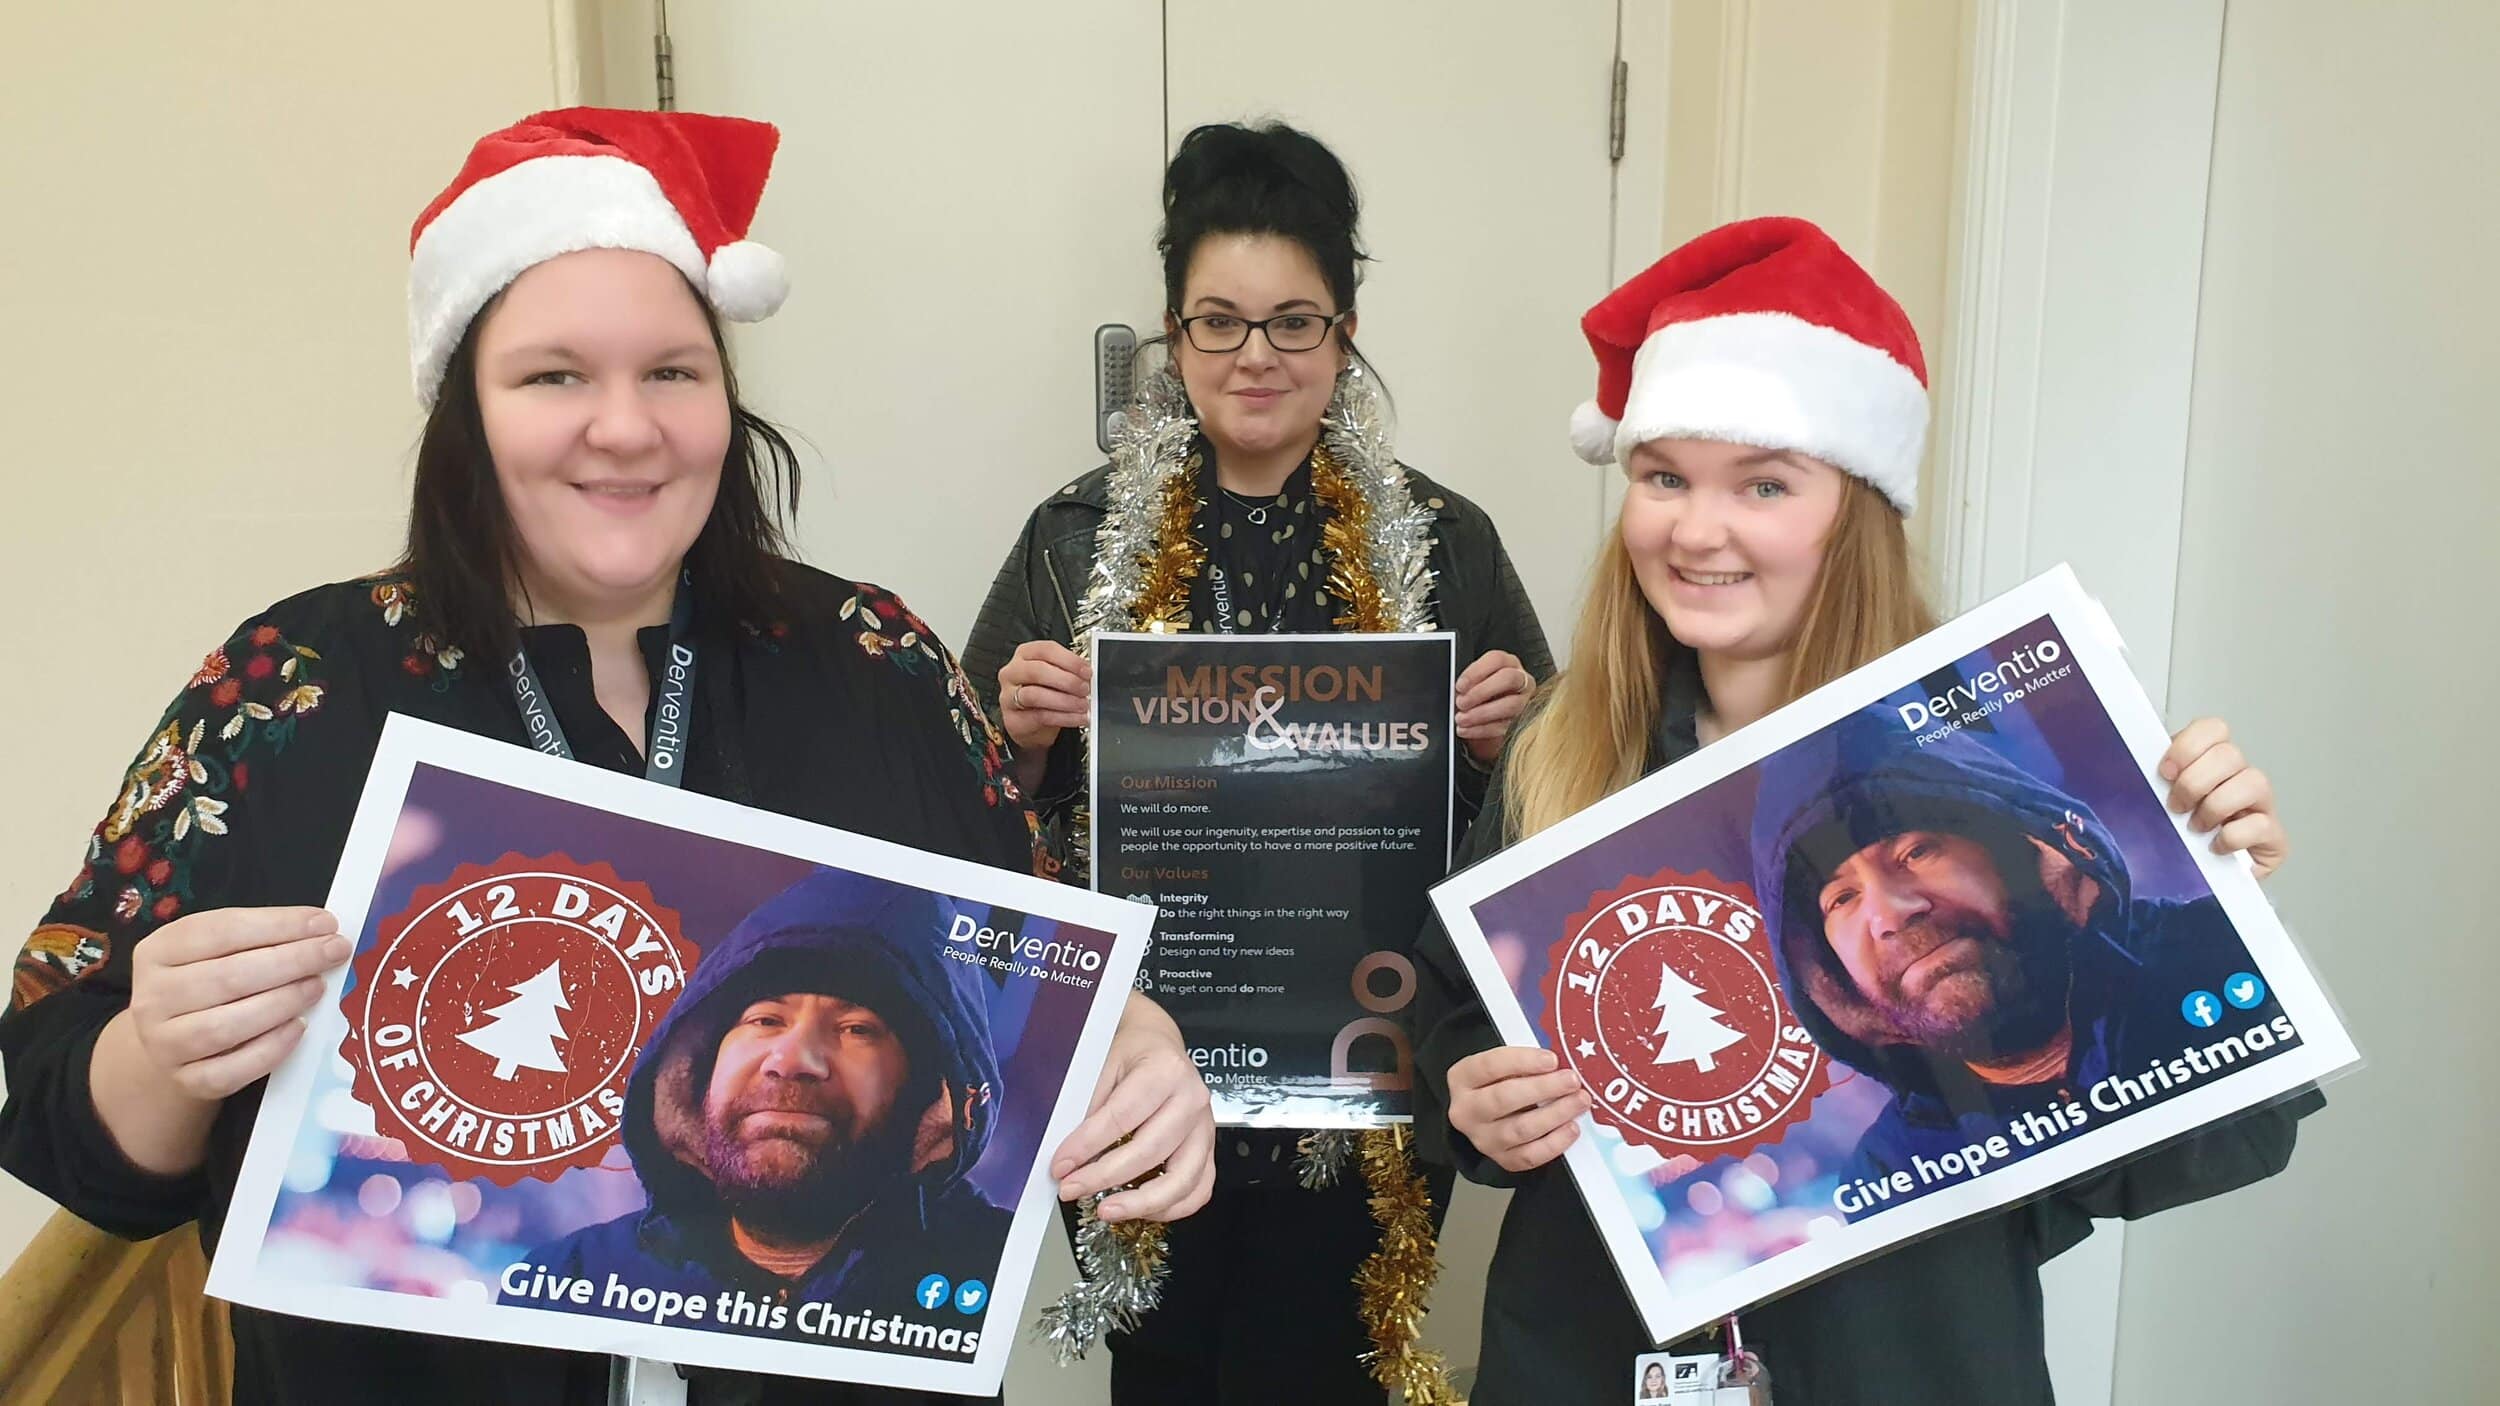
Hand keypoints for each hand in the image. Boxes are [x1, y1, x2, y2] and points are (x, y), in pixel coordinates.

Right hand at [126, 906, 348, 1100]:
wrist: (173, 1041)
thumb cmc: (208, 984)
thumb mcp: (218, 950)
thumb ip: (260, 938)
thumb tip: (322, 930)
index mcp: (159, 951)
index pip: (222, 930)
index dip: (278, 925)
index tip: (325, 924)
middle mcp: (152, 997)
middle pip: (228, 977)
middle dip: (291, 961)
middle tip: (334, 952)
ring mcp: (164, 1043)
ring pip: (225, 1026)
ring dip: (281, 1003)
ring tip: (317, 987)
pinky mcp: (185, 1080)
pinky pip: (229, 1071)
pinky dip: (269, 1050)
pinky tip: (298, 1029)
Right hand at [998, 639, 1091, 753]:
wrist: (1030, 723)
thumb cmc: (1043, 693)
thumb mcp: (1054, 676)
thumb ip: (1068, 671)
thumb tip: (1087, 675)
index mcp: (1025, 654)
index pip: (1046, 650)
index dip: (1069, 660)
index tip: (1086, 671)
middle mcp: (1013, 672)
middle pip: (1037, 671)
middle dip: (1066, 680)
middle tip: (1085, 689)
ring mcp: (1008, 696)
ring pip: (1035, 695)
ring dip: (1065, 700)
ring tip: (1082, 705)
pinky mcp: (1013, 718)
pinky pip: (1040, 716)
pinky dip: (1063, 717)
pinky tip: (1077, 717)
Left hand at [1049, 994, 1214, 1221]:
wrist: (1157, 1044)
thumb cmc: (1129, 1053)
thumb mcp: (1101, 1064)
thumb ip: (1087, 1106)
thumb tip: (1068, 1153)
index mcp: (1165, 1071)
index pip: (1121, 1117)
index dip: (1086, 1146)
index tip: (1060, 1165)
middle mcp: (1192, 1099)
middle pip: (1149, 1151)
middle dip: (1104, 1177)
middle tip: (1072, 1189)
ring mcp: (1204, 1127)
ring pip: (1182, 1180)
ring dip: (1140, 1203)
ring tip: (1107, 1211)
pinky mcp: (1208, 1148)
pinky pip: (1199, 1189)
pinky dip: (1171, 1207)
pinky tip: (1142, 1210)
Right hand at [1445, 1044, 1589, 1173]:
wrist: (1484, 1116)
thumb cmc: (1499, 1081)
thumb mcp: (1502, 1065)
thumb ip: (1524, 1061)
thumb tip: (1559, 1062)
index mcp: (1462, 1078)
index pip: (1489, 1066)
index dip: (1523, 1061)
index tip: (1552, 1060)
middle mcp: (1466, 1111)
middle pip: (1503, 1099)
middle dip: (1543, 1088)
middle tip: (1571, 1080)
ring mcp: (1482, 1139)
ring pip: (1519, 1129)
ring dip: (1554, 1114)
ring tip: (1579, 1101)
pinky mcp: (1501, 1160)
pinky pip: (1529, 1156)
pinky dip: (1554, 1143)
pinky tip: (1572, 1128)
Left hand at [1455, 649, 1534, 764]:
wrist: (1483, 718)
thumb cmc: (1476, 696)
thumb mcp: (1470, 684)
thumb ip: (1466, 683)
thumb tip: (1455, 692)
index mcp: (1507, 663)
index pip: (1497, 659)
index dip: (1477, 672)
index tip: (1460, 686)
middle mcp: (1520, 679)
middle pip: (1508, 679)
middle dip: (1482, 692)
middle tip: (1461, 702)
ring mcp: (1523, 701)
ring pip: (1510, 705)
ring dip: (1482, 713)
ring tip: (1461, 719)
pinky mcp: (1520, 722)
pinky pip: (1504, 727)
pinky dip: (1481, 730)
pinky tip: (1466, 730)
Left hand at [2161, 718, 2286, 877]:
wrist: (2201, 880)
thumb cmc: (2179, 838)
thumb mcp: (2159, 804)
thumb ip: (2154, 782)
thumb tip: (2132, 770)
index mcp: (2212, 761)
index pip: (2213, 729)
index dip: (2188, 746)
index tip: (2165, 772)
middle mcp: (2241, 776)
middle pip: (2230, 754)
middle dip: (2195, 782)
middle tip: (2175, 807)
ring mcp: (2262, 805)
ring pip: (2253, 782)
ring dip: (2216, 806)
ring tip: (2196, 827)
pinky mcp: (2273, 836)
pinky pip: (2261, 825)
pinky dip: (2232, 836)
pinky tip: (2215, 846)